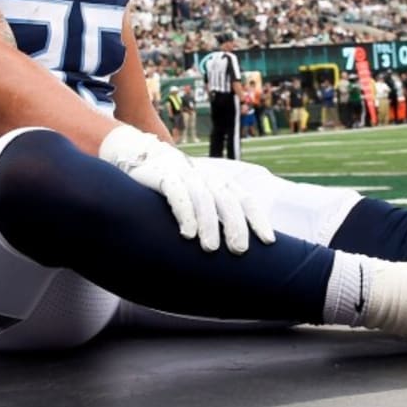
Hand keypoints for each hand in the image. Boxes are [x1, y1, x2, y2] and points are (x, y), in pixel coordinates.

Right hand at [98, 124, 275, 253]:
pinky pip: (176, 193)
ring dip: (208, 224)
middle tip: (239, 250)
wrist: (139, 156)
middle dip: (235, 225)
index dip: (256, 219)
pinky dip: (184, 212)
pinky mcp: (162, 176)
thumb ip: (216, 212)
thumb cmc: (175, 186)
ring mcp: (183, 174)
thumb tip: (238, 245)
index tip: (268, 241)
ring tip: (210, 248)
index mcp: (218, 181)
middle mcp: (205, 176)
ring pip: (203, 198)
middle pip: (226, 199)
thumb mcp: (198, 194)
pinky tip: (187, 233)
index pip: (243, 198)